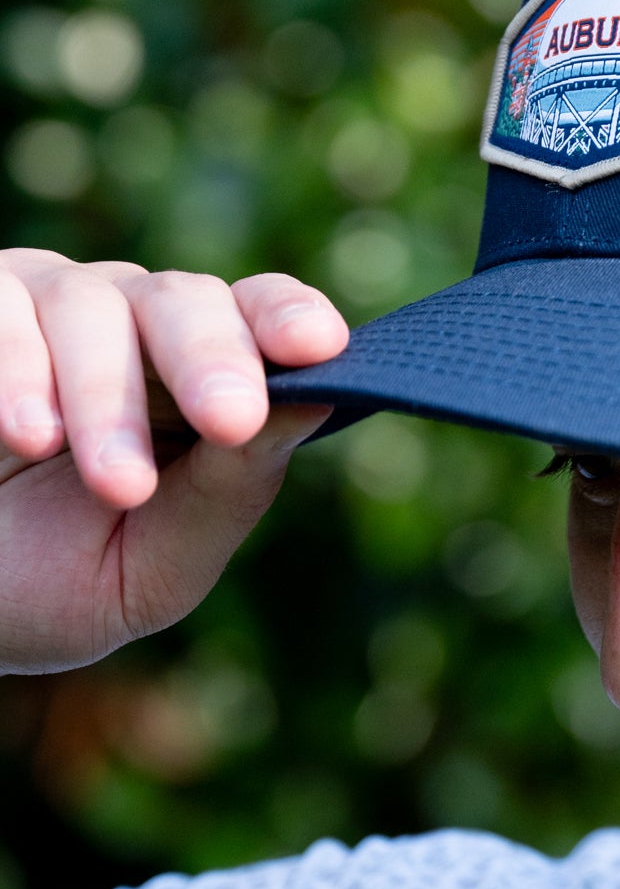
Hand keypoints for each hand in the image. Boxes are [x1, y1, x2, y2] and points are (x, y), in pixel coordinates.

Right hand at [0, 254, 347, 674]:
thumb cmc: (50, 588)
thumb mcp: (154, 567)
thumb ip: (230, 489)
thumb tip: (319, 401)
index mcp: (194, 379)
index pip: (257, 315)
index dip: (288, 318)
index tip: (318, 345)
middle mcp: (126, 326)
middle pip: (184, 300)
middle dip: (213, 359)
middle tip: (231, 418)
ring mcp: (41, 308)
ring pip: (92, 305)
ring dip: (108, 397)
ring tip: (116, 484)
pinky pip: (0, 309)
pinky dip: (17, 368)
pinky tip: (25, 435)